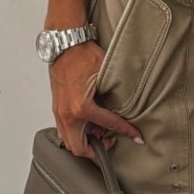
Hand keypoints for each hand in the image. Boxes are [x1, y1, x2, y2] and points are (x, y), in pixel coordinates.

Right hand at [49, 43, 144, 161]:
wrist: (65, 44)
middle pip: (79, 148)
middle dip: (96, 149)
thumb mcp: (105, 74)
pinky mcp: (57, 108)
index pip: (108, 125)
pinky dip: (75, 132)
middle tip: (109, 140)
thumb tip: (127, 106)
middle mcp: (67, 113)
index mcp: (81, 107)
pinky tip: (87, 123)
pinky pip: (63, 130)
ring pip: (69, 141)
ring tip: (98, 132)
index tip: (136, 136)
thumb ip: (115, 94)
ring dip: (84, 141)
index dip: (126, 131)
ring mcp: (59, 112)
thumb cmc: (82, 54)